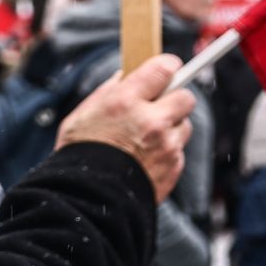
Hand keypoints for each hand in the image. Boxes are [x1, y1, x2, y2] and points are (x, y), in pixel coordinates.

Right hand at [56, 55, 195, 200]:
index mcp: (126, 101)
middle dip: (175, 99)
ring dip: (171, 129)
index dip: (169, 67)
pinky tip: (146, 159)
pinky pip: (179, 152)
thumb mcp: (85, 113)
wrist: (84, 198)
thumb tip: (129, 76)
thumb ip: (111, 91)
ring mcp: (166, 146)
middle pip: (186, 97)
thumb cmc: (80, 153)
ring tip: (146, 139)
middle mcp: (152, 121)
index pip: (164, 69)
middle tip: (160, 106)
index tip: (169, 68)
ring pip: (185, 126)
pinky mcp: (174, 167)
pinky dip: (167, 153)